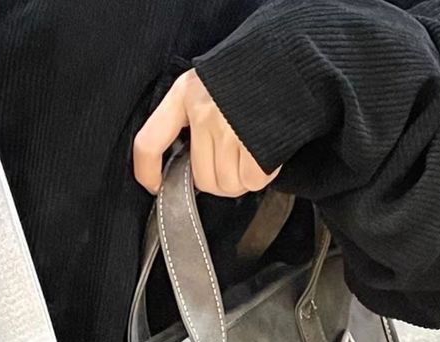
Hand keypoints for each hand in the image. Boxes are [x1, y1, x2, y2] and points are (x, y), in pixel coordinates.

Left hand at [133, 69, 280, 196]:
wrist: (292, 59)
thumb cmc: (250, 73)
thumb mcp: (209, 84)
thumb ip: (191, 118)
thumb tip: (190, 166)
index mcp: (185, 94)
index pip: (149, 143)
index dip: (148, 172)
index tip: (155, 185)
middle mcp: (203, 113)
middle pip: (202, 178)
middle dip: (219, 181)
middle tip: (233, 164)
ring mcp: (230, 130)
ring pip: (228, 184)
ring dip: (242, 179)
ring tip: (252, 154)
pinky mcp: (256, 146)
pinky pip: (253, 181)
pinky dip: (262, 176)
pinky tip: (266, 155)